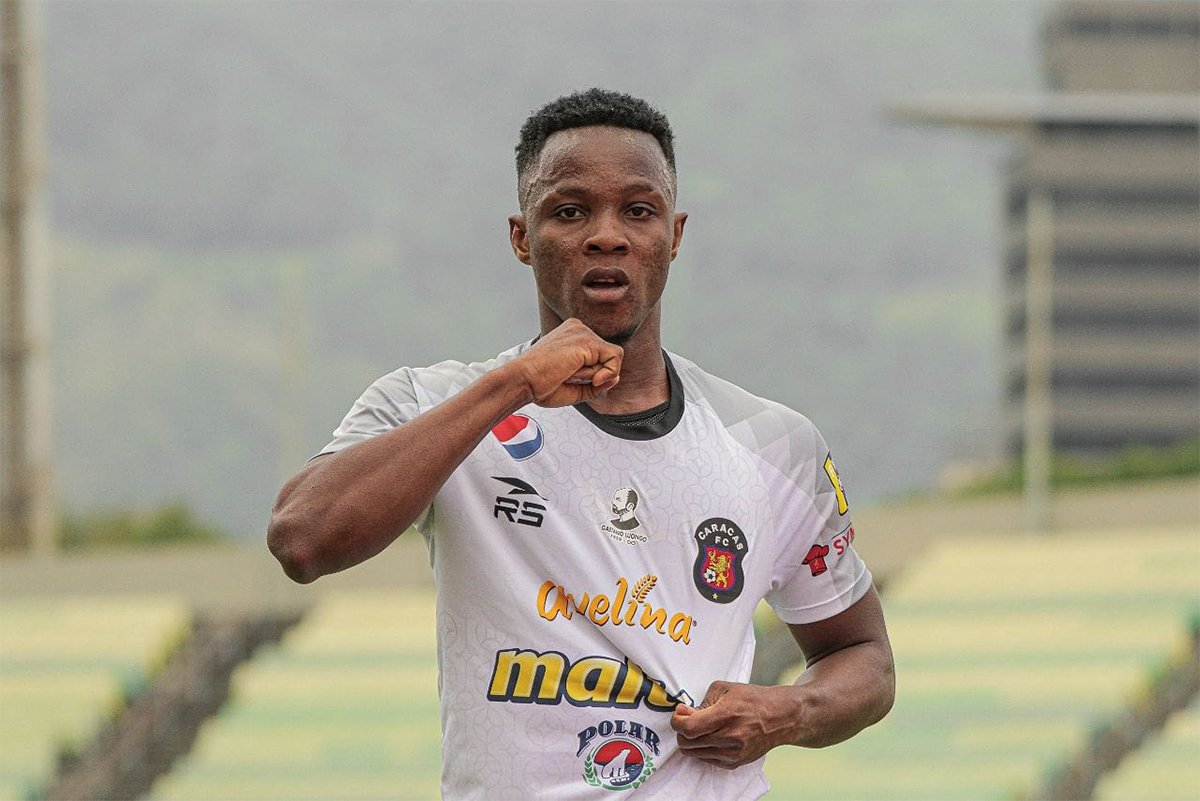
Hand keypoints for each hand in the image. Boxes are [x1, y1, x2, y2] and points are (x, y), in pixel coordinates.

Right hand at [509, 319, 621, 406]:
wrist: (523, 381)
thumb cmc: (542, 385)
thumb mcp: (576, 388)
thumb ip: (598, 383)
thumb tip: (617, 377)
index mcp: (573, 335)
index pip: (601, 355)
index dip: (594, 374)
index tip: (569, 379)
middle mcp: (579, 329)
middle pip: (608, 356)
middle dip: (594, 375)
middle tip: (566, 376)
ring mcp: (582, 332)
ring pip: (613, 358)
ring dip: (594, 376)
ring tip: (568, 374)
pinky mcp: (586, 340)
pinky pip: (615, 359)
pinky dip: (605, 374)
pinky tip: (579, 375)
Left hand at [670, 681, 799, 768]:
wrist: (779, 717)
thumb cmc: (752, 699)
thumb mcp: (724, 689)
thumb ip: (701, 702)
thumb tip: (684, 713)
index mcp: (727, 715)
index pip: (689, 728)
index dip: (677, 721)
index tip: (680, 713)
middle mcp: (730, 738)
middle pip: (687, 742)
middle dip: (681, 730)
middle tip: (688, 718)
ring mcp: (733, 753)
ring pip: (694, 753)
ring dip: (691, 740)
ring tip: (700, 726)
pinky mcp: (735, 763)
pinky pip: (706, 759)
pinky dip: (702, 748)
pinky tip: (711, 736)